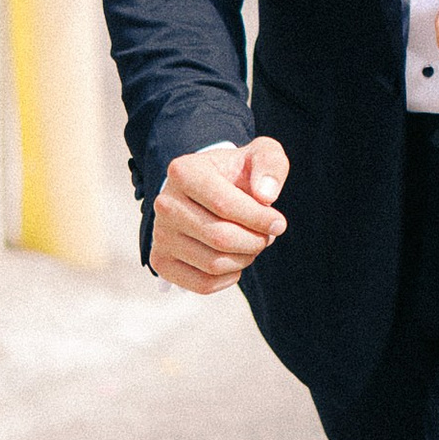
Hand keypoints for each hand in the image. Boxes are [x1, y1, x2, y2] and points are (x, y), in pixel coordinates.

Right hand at [152, 136, 288, 291]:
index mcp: (183, 172)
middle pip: (221, 238)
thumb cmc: (238, 173)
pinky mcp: (161, 261)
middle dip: (255, 241)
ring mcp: (160, 234)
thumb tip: (266, 195)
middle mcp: (165, 203)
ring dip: (245, 259)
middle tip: (266, 236)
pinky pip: (203, 284)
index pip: (225, 205)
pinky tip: (236, 261)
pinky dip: (229, 278)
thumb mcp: (260, 155)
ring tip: (251, 244)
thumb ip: (270, 165)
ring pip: (214, 263)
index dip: (259, 219)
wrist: (209, 189)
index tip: (279, 223)